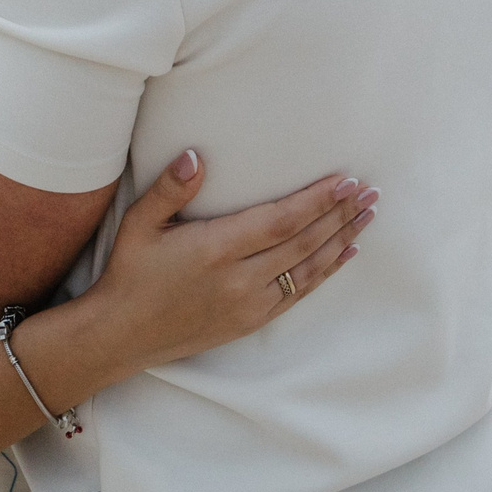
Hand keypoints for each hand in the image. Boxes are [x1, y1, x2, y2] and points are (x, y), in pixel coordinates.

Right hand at [82, 151, 374, 370]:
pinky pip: (299, 293)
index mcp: (216, 250)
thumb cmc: (130, 273)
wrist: (121, 334)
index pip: (281, 221)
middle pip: (304, 242)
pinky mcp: (251, 322)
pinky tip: (345, 252)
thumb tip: (195, 157)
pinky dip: (326, 271)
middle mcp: (240, 280)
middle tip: (370, 191)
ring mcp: (249, 304)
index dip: (317, 201)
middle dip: (340, 214)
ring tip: (367, 215)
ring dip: (341, 239)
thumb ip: (170, 189)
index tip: (345, 179)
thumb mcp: (139, 224)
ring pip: (308, 268)